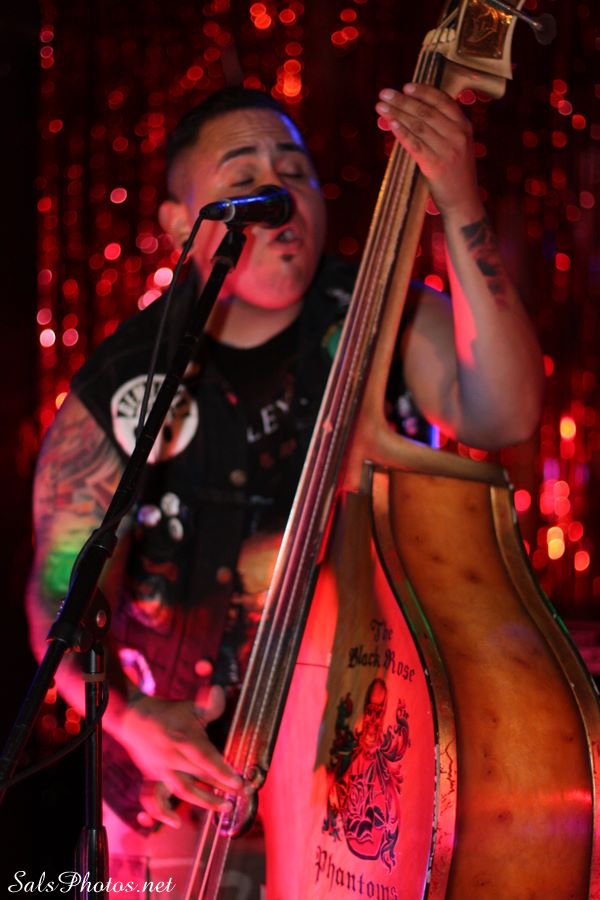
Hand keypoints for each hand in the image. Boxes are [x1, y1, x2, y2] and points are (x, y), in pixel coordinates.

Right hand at [116, 685, 242, 818]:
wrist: (134, 718)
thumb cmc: (168, 713)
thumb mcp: (190, 706)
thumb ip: (209, 704)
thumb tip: (221, 692)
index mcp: (184, 738)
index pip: (206, 758)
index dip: (223, 771)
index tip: (239, 782)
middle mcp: (173, 756)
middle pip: (199, 776)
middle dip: (221, 787)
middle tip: (241, 795)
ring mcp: (161, 769)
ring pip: (182, 790)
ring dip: (204, 801)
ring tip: (224, 807)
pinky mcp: (152, 776)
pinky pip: (154, 798)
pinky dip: (163, 813)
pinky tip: (176, 823)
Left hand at [375, 83, 482, 220]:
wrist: (463, 201)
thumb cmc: (456, 173)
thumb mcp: (458, 145)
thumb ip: (443, 128)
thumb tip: (414, 112)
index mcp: (464, 126)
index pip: (442, 101)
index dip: (423, 91)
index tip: (406, 86)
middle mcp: (458, 134)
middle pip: (426, 111)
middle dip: (402, 100)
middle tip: (384, 93)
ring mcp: (448, 149)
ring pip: (418, 125)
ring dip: (397, 113)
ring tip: (381, 107)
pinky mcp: (436, 164)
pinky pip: (415, 144)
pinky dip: (402, 133)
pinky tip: (391, 124)